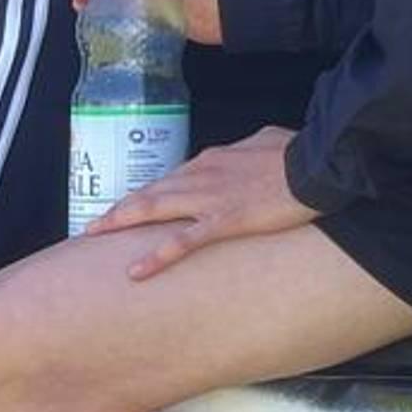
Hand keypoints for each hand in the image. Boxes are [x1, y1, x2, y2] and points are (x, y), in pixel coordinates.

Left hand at [92, 128, 315, 278]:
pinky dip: (156, 256)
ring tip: (93, 237)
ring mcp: (210, 198)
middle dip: (118, 210)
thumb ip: (249, 148)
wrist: (318, 163)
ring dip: (120, 223)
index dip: (146, 194)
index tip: (131, 207)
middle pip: (150, 193)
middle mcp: (202, 175)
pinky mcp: (225, 220)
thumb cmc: (299, 151)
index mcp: (213, 159)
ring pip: (153, 209)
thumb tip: (248, 149)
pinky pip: (183, 241)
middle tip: (92, 227)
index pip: (170, 178)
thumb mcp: (269, 140)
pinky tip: (135, 271)